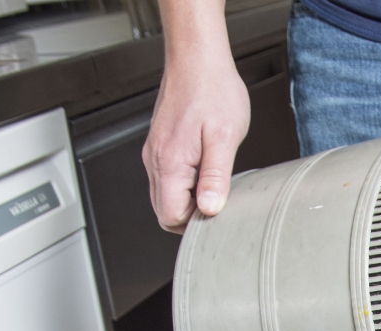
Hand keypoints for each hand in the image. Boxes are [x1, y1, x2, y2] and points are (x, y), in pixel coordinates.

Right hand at [143, 46, 250, 231]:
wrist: (197, 59)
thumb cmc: (213, 90)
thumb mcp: (225, 138)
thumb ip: (216, 178)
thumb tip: (210, 210)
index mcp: (169, 163)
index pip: (170, 216)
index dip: (196, 222)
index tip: (218, 211)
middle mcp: (155, 160)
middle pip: (165, 210)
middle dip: (191, 215)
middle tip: (219, 200)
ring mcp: (155, 152)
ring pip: (165, 195)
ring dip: (189, 199)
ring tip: (215, 180)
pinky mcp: (161, 145)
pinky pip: (167, 178)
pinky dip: (185, 184)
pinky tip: (206, 169)